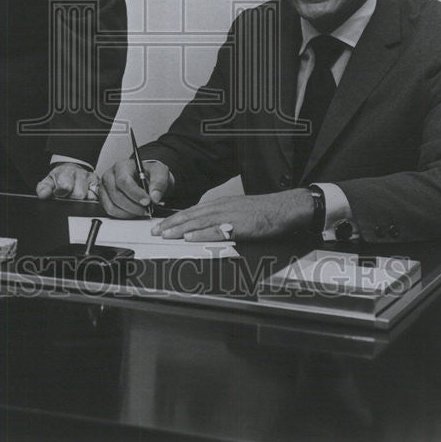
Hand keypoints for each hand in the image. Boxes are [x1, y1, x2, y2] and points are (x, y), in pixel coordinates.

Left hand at [36, 162, 99, 200]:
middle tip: (68, 196)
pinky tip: (86, 197)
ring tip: (76, 196)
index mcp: (66, 173)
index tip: (58, 194)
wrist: (70, 169)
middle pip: (79, 194)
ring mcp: (90, 178)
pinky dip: (92, 198)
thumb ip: (43, 189)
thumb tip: (44, 195)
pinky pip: (98, 195)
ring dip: (82, 199)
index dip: (61, 193)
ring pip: (90, 196)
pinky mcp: (98, 183)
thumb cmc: (59, 177)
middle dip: (72, 198)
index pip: (66, 186)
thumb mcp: (48, 181)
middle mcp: (80, 174)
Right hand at [100, 157, 171, 217]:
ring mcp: (105, 188)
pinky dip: (123, 215)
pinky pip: (110, 211)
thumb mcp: (159, 172)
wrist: (144, 177)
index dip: (135, 194)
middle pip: (117, 195)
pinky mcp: (104, 199)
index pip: (123, 181)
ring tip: (141, 211)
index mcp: (122, 166)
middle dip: (133, 206)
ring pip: (112, 206)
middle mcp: (110, 176)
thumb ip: (159, 182)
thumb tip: (154, 197)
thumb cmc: (148, 173)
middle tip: (146, 209)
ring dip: (129, 212)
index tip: (147, 201)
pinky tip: (133, 212)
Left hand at [151, 190, 313, 241]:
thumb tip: (206, 229)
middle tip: (155, 231)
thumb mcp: (239, 211)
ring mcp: (231, 215)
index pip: (193, 211)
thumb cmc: (264, 212)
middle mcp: (223, 207)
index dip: (176, 219)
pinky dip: (202, 233)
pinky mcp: (240, 225)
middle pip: (192, 215)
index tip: (161, 226)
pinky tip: (191, 237)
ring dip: (181, 228)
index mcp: (222, 204)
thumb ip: (223, 219)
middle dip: (172, 224)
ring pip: (200, 221)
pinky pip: (218, 230)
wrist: (285, 208)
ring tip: (166, 234)